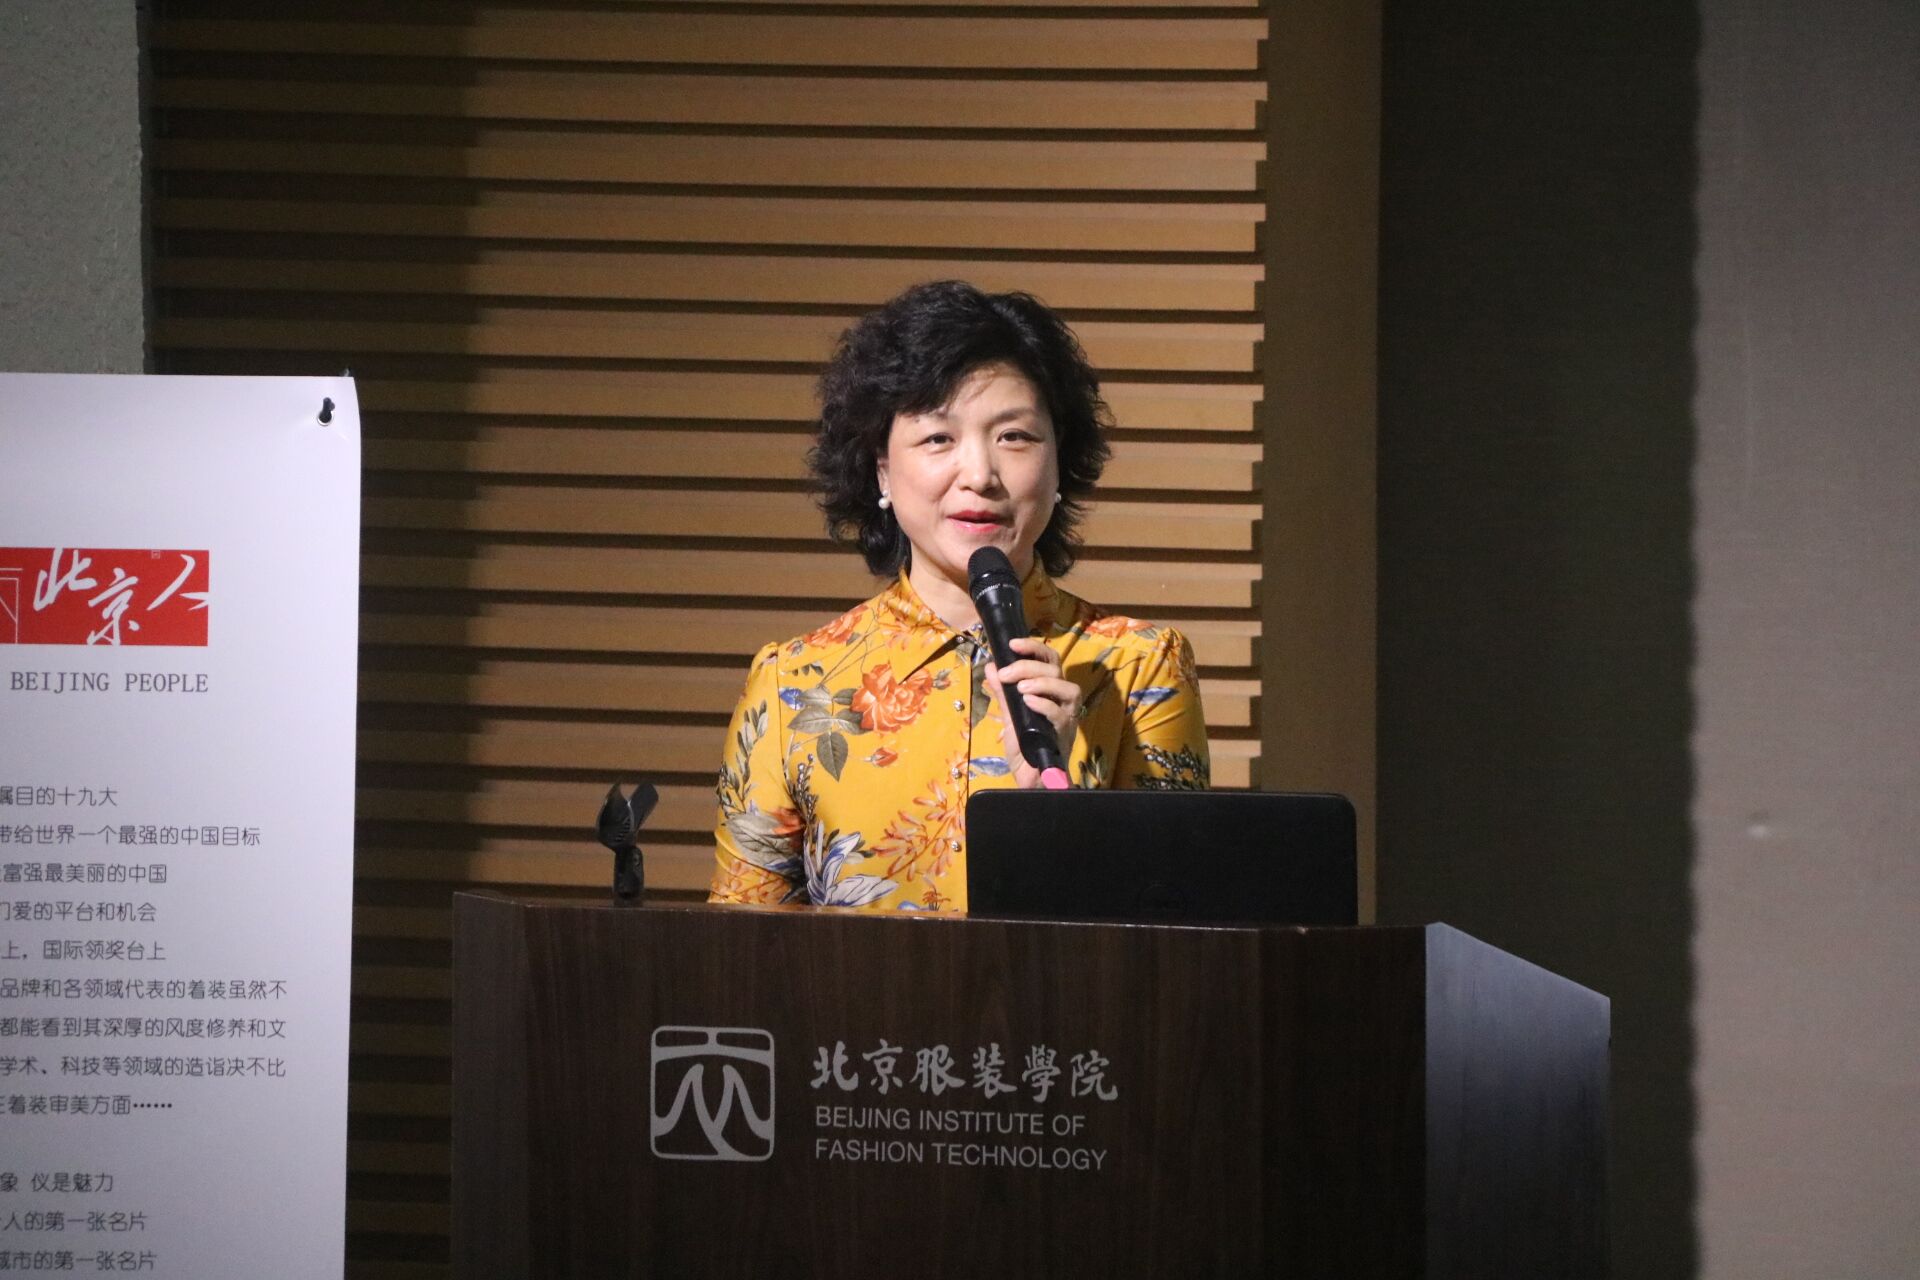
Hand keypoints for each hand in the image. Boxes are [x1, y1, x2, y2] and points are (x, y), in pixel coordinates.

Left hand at [985, 636, 1079, 789]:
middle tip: (1007, 673)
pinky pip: (1060, 715)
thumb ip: (1003, 693)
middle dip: (1030, 665)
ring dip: (1042, 683)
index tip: (1011, 644)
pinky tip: (1027, 702)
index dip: (1033, 648)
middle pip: (1057, 670)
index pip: (1049, 660)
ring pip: (1068, 689)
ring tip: (1021, 688)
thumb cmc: (1024, 748)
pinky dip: (1044, 704)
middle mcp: (1062, 702)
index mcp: (1050, 692)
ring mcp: (1067, 719)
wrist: (1029, 781)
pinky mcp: (1065, 736)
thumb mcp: (1009, 717)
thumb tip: (991, 666)